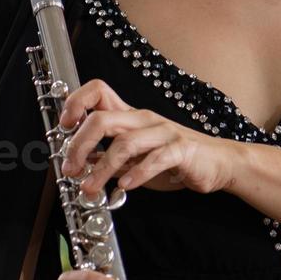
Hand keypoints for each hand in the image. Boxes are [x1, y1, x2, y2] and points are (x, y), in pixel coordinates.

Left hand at [59, 78, 231, 194]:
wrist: (217, 163)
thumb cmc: (174, 160)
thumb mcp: (135, 158)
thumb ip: (108, 158)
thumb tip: (79, 163)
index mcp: (130, 116)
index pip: (98, 91)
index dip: (76, 103)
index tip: (64, 127)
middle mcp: (144, 119)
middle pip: (102, 119)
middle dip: (79, 145)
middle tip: (70, 169)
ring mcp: (163, 132)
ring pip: (124, 143)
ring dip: (102, 169)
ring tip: (92, 188)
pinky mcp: (181, 149)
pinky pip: (155, 159)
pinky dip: (137, 174)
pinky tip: (126, 186)